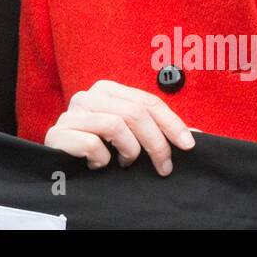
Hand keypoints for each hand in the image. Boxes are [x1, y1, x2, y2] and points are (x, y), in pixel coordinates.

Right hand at [45, 79, 195, 175]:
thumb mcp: (132, 136)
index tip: (188, 145)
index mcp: (107, 90)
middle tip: (164, 167)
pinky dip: (104, 160)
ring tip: (126, 163)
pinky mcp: (58, 134)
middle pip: (134, 113)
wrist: (62, 167)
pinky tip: (100, 165)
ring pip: (115, 125)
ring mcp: (70, 114)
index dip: (172, 123)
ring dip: (129, 151)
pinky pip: (92, 144)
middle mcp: (87, 96)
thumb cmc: (101, 149)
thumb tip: (198, 135)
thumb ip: (159, 131)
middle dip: (156, 143)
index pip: (147, 101)